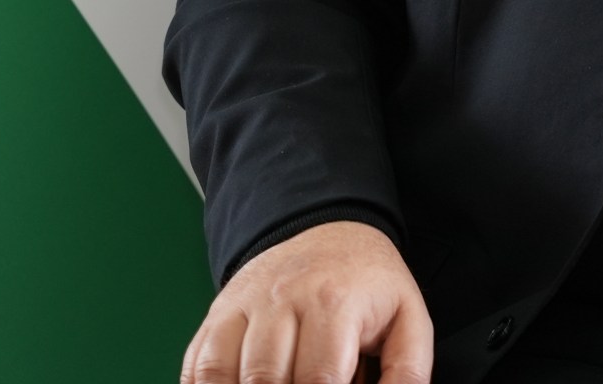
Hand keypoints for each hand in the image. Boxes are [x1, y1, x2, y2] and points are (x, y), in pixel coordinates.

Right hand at [180, 220, 432, 383]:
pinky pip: (196, 366)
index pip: (318, 379)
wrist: (329, 233)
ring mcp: (243, 306)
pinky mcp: (217, 316)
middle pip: (264, 380)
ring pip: (221, 374)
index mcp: (334, 303)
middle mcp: (281, 300)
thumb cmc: (368, 285)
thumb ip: (406, 370)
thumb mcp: (406, 317)